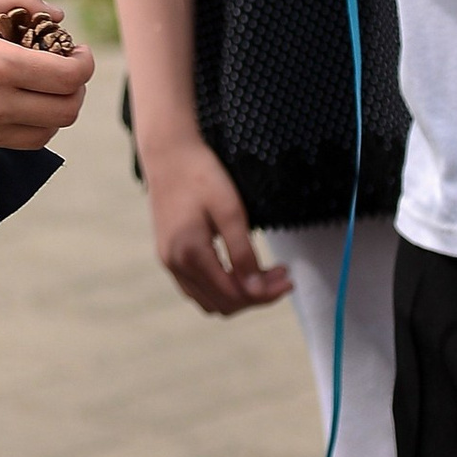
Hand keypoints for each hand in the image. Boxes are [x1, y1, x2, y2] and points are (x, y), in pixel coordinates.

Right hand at [0, 0, 91, 163]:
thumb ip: (19, 1)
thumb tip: (57, 18)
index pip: (70, 79)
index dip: (84, 64)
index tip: (78, 53)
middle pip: (65, 113)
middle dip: (75, 90)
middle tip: (65, 70)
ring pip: (41, 135)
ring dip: (49, 110)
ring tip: (36, 86)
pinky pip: (5, 143)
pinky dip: (13, 122)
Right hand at [140, 133, 288, 318]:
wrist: (168, 152)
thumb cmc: (201, 174)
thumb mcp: (230, 210)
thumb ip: (243, 252)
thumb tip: (257, 291)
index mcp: (190, 253)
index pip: (234, 294)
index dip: (265, 294)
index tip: (289, 280)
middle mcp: (175, 263)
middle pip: (222, 303)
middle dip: (255, 296)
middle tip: (281, 276)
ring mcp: (168, 261)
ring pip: (208, 301)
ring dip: (238, 295)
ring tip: (264, 275)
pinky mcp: (168, 255)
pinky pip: (196, 288)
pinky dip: (220, 288)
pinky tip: (238, 270)